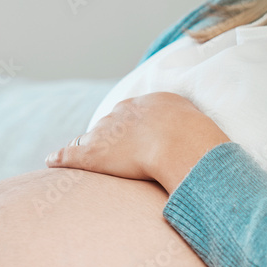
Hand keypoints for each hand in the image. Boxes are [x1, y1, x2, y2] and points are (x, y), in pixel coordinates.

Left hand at [45, 92, 229, 194]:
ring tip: (75, 159)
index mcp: (152, 104)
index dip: (132, 128)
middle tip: (108, 152)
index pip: (134, 114)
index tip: (132, 138)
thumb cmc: (200, 143)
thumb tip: (215, 156)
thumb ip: (200, 141)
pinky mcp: (94, 152)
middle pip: (110, 124)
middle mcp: (126, 113)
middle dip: (107, 136)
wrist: (181, 143)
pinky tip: (51, 162)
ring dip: (84, 148)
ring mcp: (108, 131)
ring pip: (91, 138)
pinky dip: (60, 158)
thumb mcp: (204, 132)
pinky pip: (71, 153)